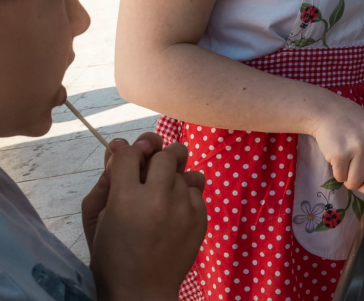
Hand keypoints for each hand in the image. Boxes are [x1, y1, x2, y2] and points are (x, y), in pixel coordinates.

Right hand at [89, 143, 206, 300]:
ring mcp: (183, 207)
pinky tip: (173, 213)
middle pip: (165, 154)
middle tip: (149, 176)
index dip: (127, 157)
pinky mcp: (201, 216)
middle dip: (155, 160)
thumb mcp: (96, 217)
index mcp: (126, 198)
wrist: (142, 290)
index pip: (130, 153)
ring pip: (185, 169)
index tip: (127, 168)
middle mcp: (158, 198)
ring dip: (172, 178)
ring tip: (162, 196)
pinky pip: (196, 188)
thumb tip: (120, 143)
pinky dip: (185, 195)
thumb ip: (108, 178)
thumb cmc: (112, 255)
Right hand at [309, 97, 363, 199]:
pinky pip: (341, 178)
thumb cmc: (357, 127)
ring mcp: (359, 148)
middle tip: (361, 181)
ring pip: (356, 183)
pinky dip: (338, 174)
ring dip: (350, 180)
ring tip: (348, 164)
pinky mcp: (340, 154)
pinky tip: (338, 159)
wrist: (330, 112)